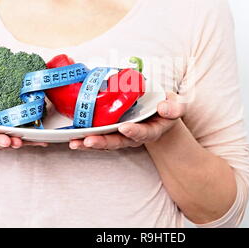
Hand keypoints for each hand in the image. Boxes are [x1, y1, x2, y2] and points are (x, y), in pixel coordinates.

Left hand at [69, 92, 185, 150]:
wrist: (159, 113)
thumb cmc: (165, 108)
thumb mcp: (176, 106)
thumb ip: (174, 108)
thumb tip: (163, 108)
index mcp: (151, 130)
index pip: (143, 133)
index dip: (134, 131)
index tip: (124, 128)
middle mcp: (134, 135)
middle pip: (119, 142)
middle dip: (103, 142)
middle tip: (89, 141)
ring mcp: (122, 135)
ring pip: (106, 141)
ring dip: (90, 142)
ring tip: (75, 142)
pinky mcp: (112, 131)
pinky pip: (99, 135)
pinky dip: (85, 137)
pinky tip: (72, 137)